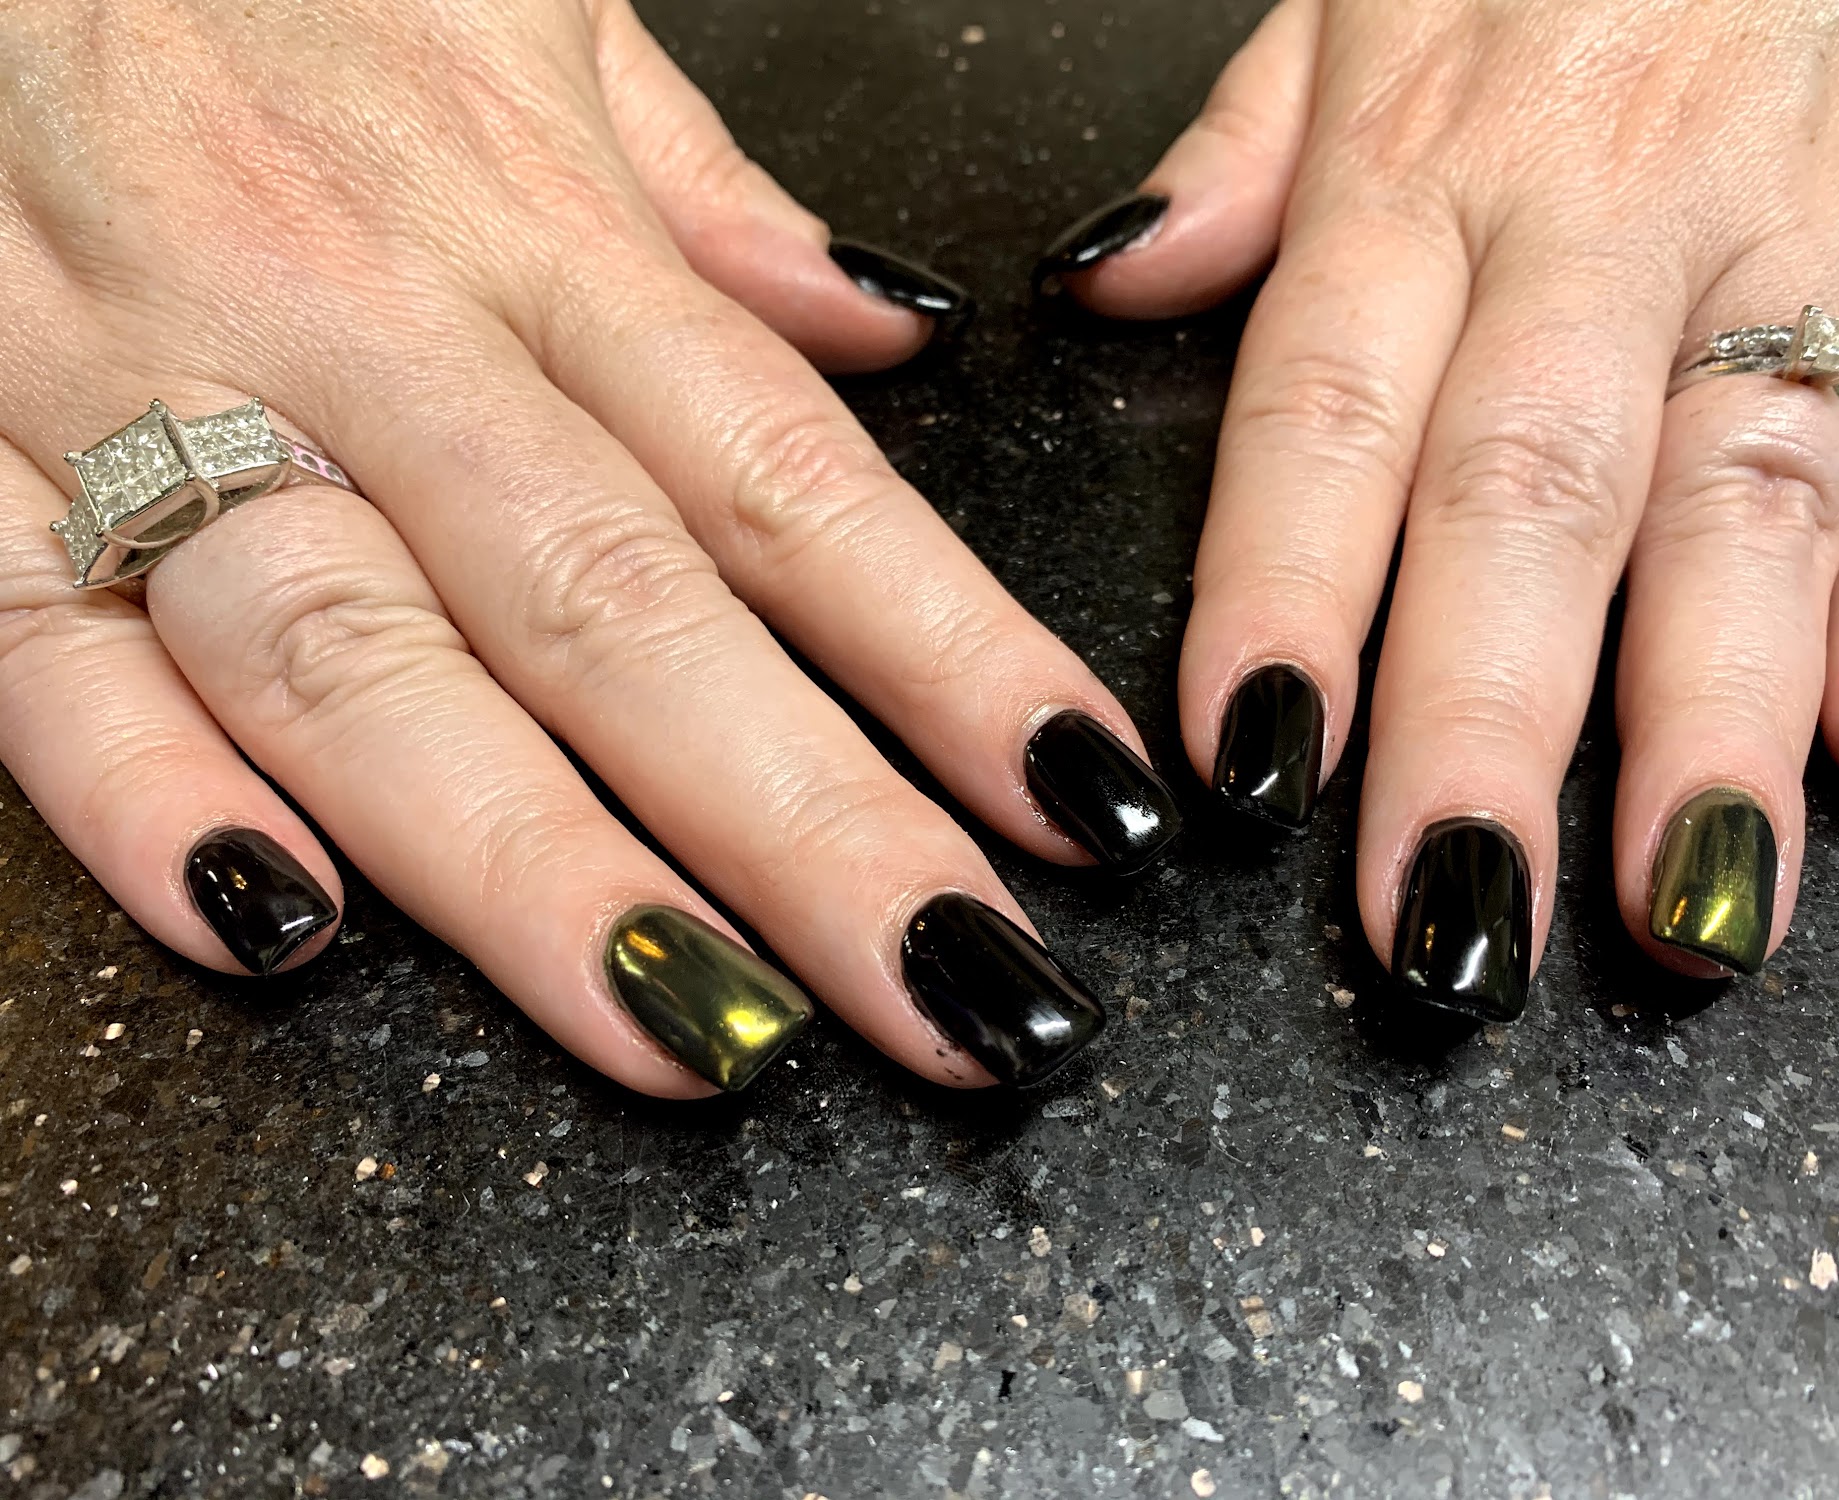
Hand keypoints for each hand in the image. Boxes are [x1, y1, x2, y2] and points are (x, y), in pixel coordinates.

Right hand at [0, 0, 1183, 1095]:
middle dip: (802, 831)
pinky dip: (144, 799)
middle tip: (961, 993)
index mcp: (529, 219)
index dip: (956, 658)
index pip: (789, 480)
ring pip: (359, 665)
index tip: (1081, 801)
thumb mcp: (536, 12)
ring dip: (532, 876)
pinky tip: (289, 936)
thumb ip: (713, 196)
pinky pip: (40, 651)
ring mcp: (150, 390)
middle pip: (615, 614)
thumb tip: (891, 334)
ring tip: (697, 1032)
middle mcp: (366, 324)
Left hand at [1050, 0, 1838, 1016]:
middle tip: (1451, 922)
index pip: (1324, 409)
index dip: (1282, 597)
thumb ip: (1245, 147)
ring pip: (1750, 496)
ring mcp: (1802, 230)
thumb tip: (1107, 277)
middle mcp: (1605, 208)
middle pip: (1528, 496)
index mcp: (1426, 152)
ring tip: (1682, 903)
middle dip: (1485, 727)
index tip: (1247, 768)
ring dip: (1712, 716)